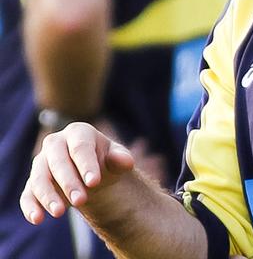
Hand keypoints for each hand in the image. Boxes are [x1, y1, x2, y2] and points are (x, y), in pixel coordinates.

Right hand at [20, 122, 135, 224]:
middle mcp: (55, 144)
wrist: (93, 174)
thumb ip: (121, 158)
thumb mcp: (117, 158)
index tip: (94, 183)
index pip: (80, 148)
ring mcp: (40, 163)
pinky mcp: (32, 183)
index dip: (86, 165)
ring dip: (47, 196)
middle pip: (57, 162)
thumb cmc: (106, 161)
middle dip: (68, 182)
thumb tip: (126, 161)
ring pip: (39, 179)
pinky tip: (37, 219)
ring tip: (60, 213)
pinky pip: (27, 195)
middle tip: (81, 201)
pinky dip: (30, 207)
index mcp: (78, 132)